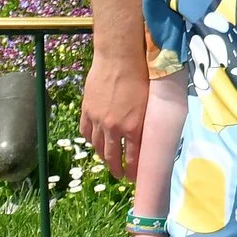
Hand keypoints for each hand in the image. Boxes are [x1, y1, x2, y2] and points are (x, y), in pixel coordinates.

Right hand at [78, 52, 147, 179]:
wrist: (118, 58)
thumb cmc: (141, 75)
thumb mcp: (151, 103)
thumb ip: (147, 122)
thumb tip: (149, 136)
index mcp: (133, 127)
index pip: (134, 158)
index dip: (133, 170)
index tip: (134, 178)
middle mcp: (114, 127)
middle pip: (113, 156)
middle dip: (117, 169)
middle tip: (120, 175)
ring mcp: (98, 119)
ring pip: (98, 146)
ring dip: (103, 156)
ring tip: (108, 161)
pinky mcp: (87, 110)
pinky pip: (86, 131)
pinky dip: (90, 140)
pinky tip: (95, 142)